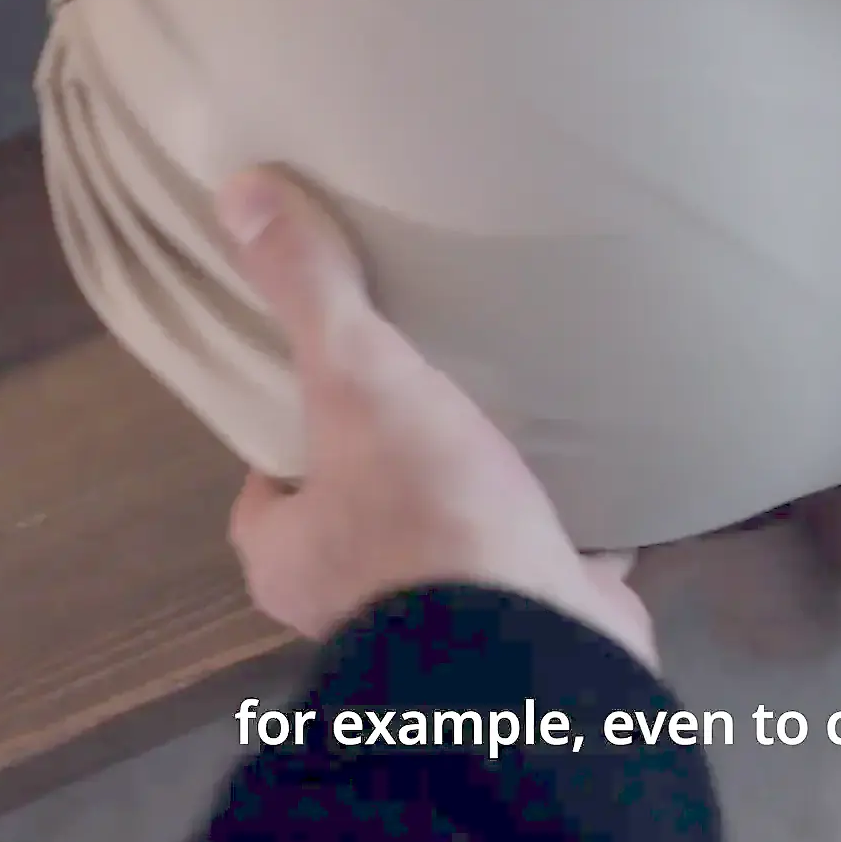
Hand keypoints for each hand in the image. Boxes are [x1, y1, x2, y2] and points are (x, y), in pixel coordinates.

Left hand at [214, 166, 658, 668]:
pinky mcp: (537, 640)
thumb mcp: (360, 382)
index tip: (335, 395)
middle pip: (365, 524)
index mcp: (292, 556)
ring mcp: (454, 632)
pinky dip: (570, 550)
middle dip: (397, 480)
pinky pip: (548, 581)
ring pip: (458, 557)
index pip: (272, 490)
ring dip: (484, 517)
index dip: (294, 443)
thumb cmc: (422, 518)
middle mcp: (357, 608)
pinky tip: (603, 503)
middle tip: (435, 408)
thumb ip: (312, 293)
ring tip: (522, 445)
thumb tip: (237, 190)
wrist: (531, 651)